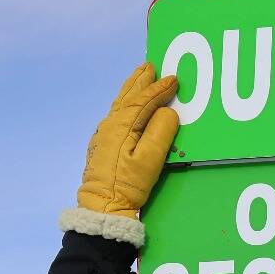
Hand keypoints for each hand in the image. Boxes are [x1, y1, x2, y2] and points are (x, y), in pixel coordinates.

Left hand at [77, 64, 179, 221]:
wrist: (101, 207)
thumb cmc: (127, 186)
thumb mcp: (149, 161)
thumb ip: (160, 133)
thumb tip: (167, 112)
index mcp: (121, 127)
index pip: (143, 101)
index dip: (159, 89)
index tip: (173, 79)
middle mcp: (109, 126)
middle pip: (126, 97)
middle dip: (139, 81)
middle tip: (150, 65)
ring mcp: (103, 135)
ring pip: (119, 104)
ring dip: (131, 89)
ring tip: (140, 77)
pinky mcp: (102, 146)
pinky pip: (116, 114)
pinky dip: (125, 103)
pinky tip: (128, 105)